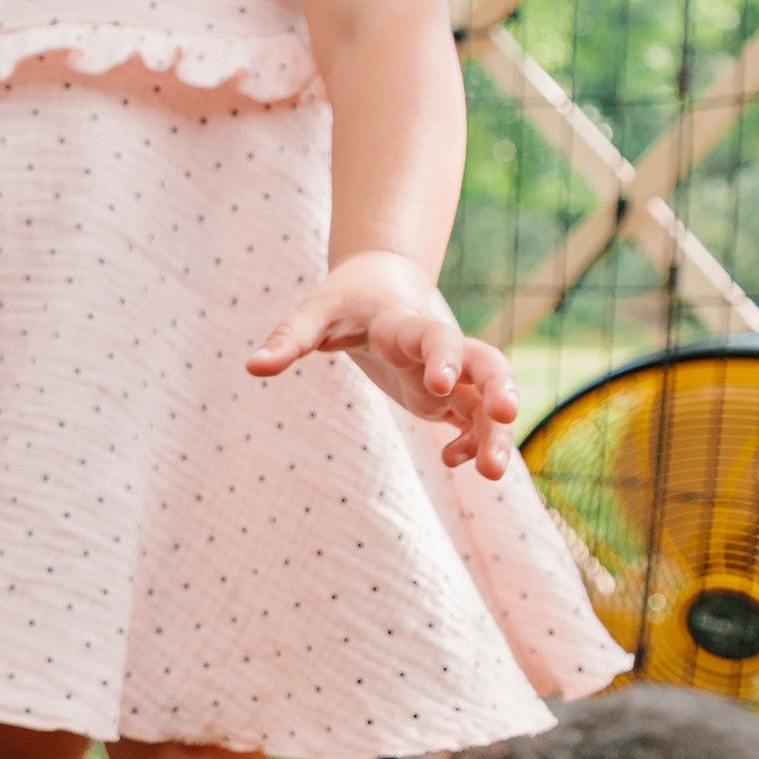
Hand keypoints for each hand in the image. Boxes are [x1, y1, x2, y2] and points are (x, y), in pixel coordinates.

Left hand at [247, 251, 519, 479]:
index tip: (441, 385)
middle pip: (485, 362)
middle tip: (506, 418)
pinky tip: (453, 462)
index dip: (443, 357)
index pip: (434, 337)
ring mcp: (449, 373)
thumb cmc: (344, 299)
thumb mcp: (313, 314)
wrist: (380, 285)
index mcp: (406, 325)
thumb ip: (288, 339)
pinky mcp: (447, 396)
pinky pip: (472, 420)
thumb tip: (252, 367)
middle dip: (498, 388)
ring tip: (493, 473)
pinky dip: (469, 442)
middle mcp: (438, 349)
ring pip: (486, 400)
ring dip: (494, 433)